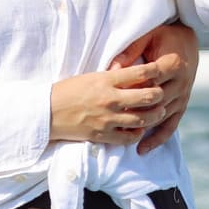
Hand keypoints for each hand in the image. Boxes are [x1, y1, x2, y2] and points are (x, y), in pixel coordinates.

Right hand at [50, 63, 174, 145]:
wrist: (48, 112)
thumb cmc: (68, 91)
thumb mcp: (90, 77)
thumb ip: (113, 77)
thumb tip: (136, 75)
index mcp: (106, 80)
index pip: (140, 72)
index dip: (155, 70)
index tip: (161, 70)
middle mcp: (110, 99)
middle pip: (147, 97)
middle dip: (159, 95)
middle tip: (161, 94)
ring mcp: (107, 119)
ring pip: (143, 119)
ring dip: (154, 115)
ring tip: (157, 112)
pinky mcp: (103, 135)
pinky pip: (129, 137)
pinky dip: (138, 133)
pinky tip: (138, 128)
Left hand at [109, 22, 198, 152]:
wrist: (188, 40)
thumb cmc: (163, 36)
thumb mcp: (147, 37)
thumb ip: (130, 51)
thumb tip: (113, 69)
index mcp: (173, 64)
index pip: (150, 81)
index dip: (132, 89)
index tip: (114, 96)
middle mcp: (181, 83)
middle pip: (155, 101)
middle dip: (135, 110)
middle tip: (113, 120)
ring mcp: (183, 96)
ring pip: (162, 115)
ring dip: (143, 126)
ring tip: (122, 138)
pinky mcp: (182, 105)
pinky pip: (171, 125)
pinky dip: (158, 138)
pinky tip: (143, 148)